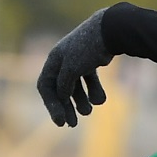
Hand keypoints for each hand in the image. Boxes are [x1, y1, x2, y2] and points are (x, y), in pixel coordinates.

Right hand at [36, 10, 111, 127]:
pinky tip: (101, 99)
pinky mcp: (91, 63)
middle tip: (72, 125)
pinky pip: (89, 82)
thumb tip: (62, 98)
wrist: (110, 32)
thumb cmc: (87, 49)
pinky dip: (94, 92)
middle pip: (60, 90)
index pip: (46, 86)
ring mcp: (77, 62)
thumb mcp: (71, 69)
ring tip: (89, 111)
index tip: (60, 121)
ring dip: (81, 102)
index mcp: (54, 60)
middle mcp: (63, 60)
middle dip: (66, 108)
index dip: (51, 105)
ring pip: (76, 88)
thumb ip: (64, 86)